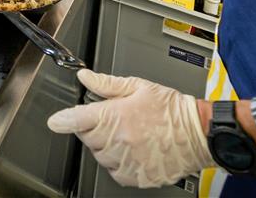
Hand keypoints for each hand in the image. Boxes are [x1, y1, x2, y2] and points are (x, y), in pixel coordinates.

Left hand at [47, 70, 212, 187]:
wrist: (198, 133)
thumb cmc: (172, 109)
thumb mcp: (138, 87)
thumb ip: (107, 84)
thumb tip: (86, 77)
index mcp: (117, 116)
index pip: (79, 119)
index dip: (64, 120)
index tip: (56, 121)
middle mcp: (120, 141)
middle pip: (88, 138)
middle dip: (95, 128)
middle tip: (116, 119)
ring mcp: (128, 161)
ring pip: (100, 156)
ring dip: (106, 146)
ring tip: (129, 134)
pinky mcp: (137, 177)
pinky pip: (115, 172)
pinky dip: (118, 162)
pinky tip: (134, 150)